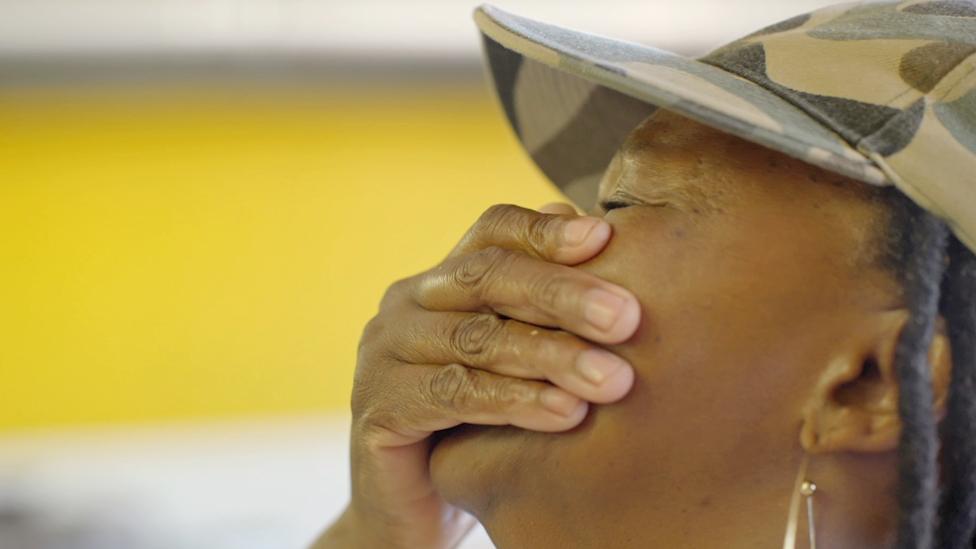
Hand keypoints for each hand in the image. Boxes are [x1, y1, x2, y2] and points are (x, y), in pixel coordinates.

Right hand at [314, 203, 639, 548]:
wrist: (414, 506)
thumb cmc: (478, 426)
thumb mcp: (516, 361)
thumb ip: (544, 306)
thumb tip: (598, 232)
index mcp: (440, 281)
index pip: (490, 231)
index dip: (544, 232)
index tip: (604, 238)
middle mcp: (405, 304)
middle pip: (485, 276)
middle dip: (562, 294)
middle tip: (627, 317)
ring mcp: (382, 353)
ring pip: (475, 338)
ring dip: (551, 356)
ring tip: (614, 379)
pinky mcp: (376, 407)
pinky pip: (454, 394)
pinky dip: (515, 401)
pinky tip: (567, 413)